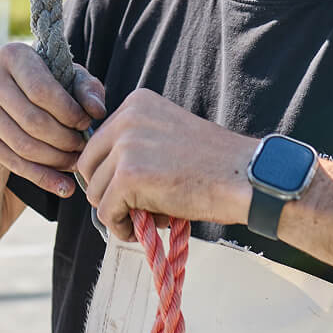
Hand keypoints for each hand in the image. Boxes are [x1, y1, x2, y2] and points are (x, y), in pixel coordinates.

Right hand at [0, 42, 106, 199]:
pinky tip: (63, 187)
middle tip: (83, 149)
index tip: (86, 124)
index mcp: (13, 54)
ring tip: (76, 164)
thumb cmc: (46, 89)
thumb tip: (96, 110)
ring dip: (56, 160)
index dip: (69, 112)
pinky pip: (12, 162)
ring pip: (24, 145)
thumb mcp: (69, 82)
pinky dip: (42, 178)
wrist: (4, 108)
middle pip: (33, 120)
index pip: (42, 90)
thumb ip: (88, 90)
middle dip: (65, 139)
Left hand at [76, 89, 255, 240]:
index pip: (100, 142)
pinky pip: (106, 211)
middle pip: (89, 165)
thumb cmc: (214, 163)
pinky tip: (142, 229)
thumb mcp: (168, 134)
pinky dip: (120, 226)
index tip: (135, 188)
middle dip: (107, 191)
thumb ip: (137, 144)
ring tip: (150, 217)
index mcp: (136, 103)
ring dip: (117, 210)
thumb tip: (102, 178)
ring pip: (95, 191)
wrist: (243, 176)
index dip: (112, 172)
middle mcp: (126, 118)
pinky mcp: (128, 176)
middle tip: (137, 207)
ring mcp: (126, 146)